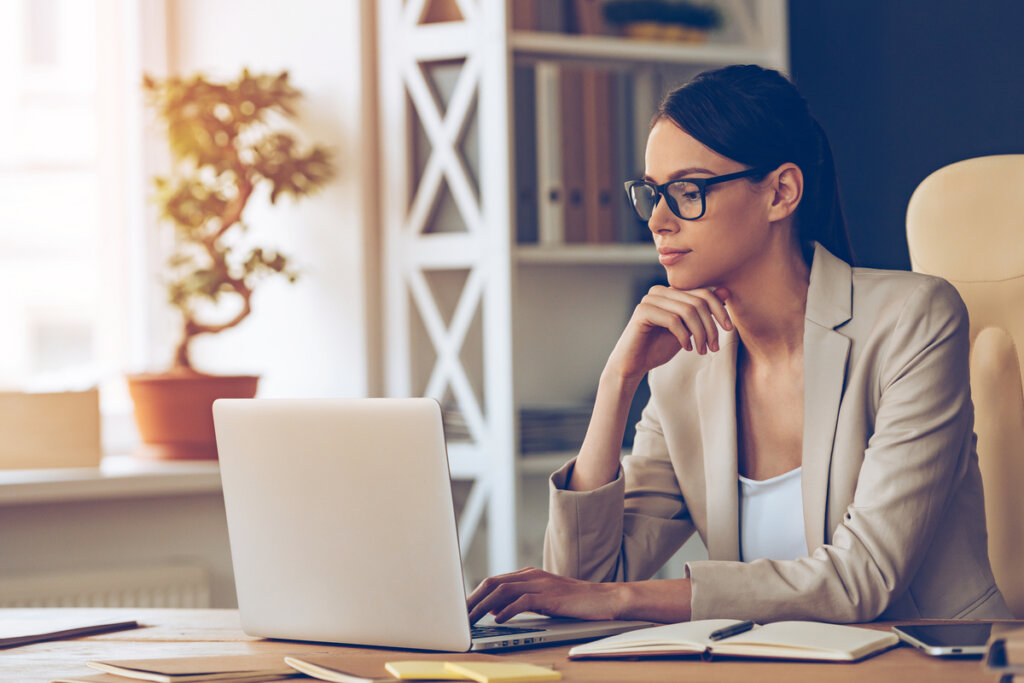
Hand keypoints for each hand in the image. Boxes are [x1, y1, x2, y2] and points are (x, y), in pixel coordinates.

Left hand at [467, 567, 623, 623]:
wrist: (604, 599)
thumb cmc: (574, 602)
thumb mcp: (542, 600)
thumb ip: (518, 601)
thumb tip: (493, 609)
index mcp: (528, 575)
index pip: (493, 581)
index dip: (474, 594)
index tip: (461, 609)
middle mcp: (531, 575)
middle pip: (493, 583)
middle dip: (472, 600)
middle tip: (458, 616)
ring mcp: (540, 584)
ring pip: (502, 591)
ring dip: (483, 606)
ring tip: (470, 620)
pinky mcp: (550, 596)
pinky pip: (522, 601)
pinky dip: (507, 610)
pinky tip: (497, 620)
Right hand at [606, 286, 731, 380]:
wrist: (633, 364)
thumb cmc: (659, 347)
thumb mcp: (688, 329)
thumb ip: (703, 311)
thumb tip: (725, 291)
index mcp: (671, 291)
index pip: (704, 293)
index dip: (720, 310)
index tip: (729, 329)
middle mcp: (660, 291)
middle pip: (698, 302)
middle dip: (710, 327)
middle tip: (714, 347)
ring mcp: (650, 299)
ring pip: (688, 311)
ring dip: (700, 334)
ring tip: (701, 350)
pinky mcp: (642, 312)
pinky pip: (673, 320)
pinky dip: (684, 336)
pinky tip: (686, 348)